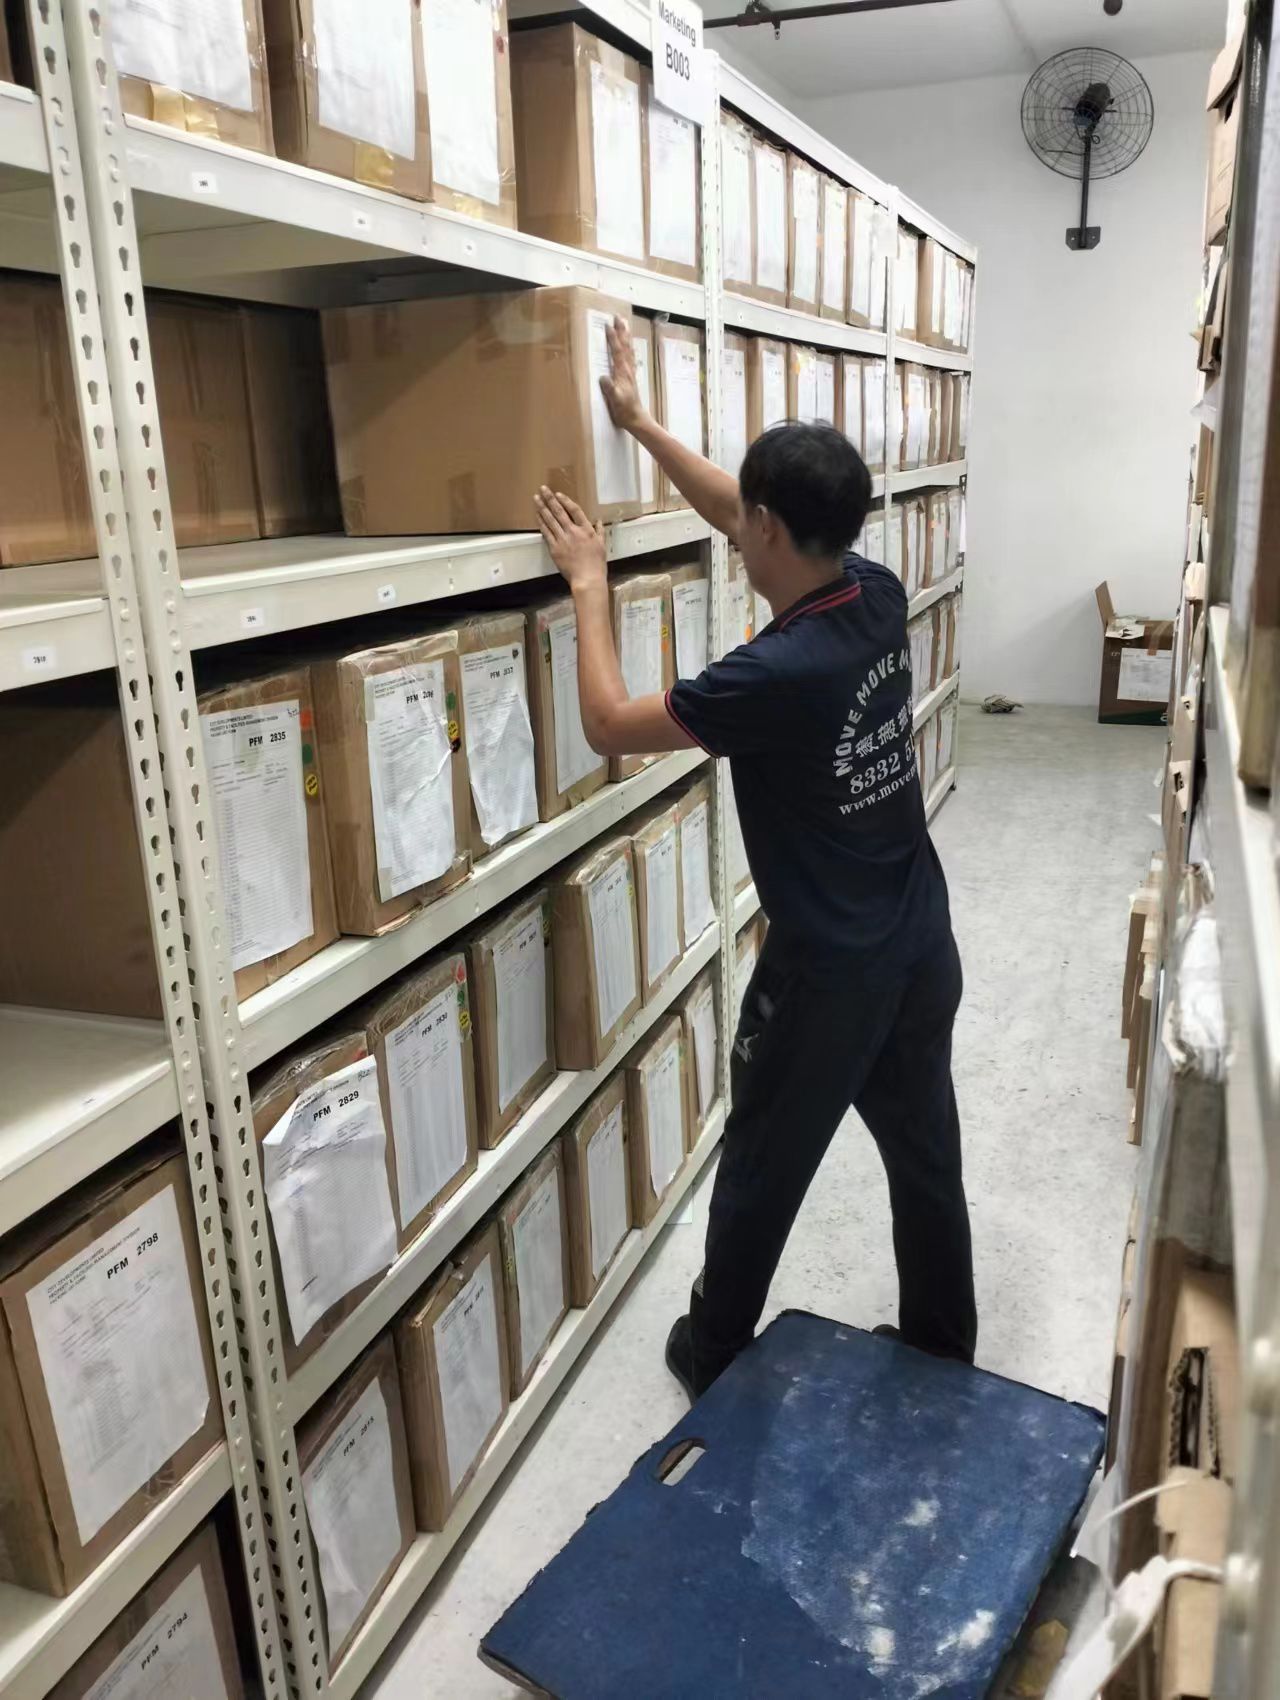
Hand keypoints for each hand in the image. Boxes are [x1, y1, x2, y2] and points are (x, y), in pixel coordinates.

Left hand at [534, 487, 606, 591]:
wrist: (587, 579)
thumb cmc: (596, 564)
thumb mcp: (602, 545)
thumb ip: (600, 531)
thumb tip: (599, 521)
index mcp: (586, 530)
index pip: (575, 510)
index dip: (565, 501)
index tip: (558, 494)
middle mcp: (573, 532)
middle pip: (559, 512)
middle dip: (550, 499)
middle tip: (543, 489)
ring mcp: (563, 540)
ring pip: (550, 520)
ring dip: (542, 508)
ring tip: (536, 498)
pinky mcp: (555, 549)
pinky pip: (546, 533)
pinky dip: (541, 523)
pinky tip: (537, 516)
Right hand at [600, 314, 647, 432]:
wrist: (636, 419)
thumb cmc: (624, 410)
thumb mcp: (615, 400)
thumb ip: (610, 389)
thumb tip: (603, 377)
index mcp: (622, 372)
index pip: (617, 351)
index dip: (612, 338)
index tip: (608, 325)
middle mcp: (628, 369)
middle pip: (625, 346)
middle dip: (621, 331)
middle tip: (619, 317)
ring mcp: (630, 372)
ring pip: (628, 350)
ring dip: (626, 337)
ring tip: (624, 325)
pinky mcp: (631, 377)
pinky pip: (630, 358)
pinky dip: (629, 348)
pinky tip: (629, 346)